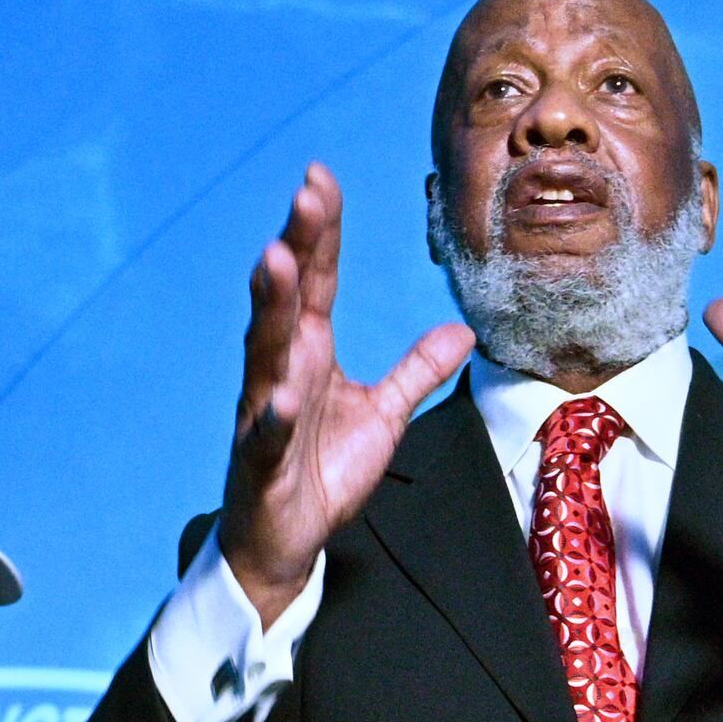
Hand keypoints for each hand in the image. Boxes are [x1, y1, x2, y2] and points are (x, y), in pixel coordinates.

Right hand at [214, 164, 472, 622]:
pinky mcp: (260, 462)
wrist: (282, 543)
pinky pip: (265, 435)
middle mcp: (281, 371)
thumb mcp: (383, 416)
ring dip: (269, 307)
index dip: (321, 231)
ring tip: (274, 262)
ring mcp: (263, 413)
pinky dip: (269, 416)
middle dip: (296, 246)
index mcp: (310, 352)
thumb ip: (416, 371)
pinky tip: (277, 395)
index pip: (317, 280)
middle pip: (288, 298)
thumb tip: (462, 330)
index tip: (321, 177)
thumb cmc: (321, 472)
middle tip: (305, 196)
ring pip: (264, 352)